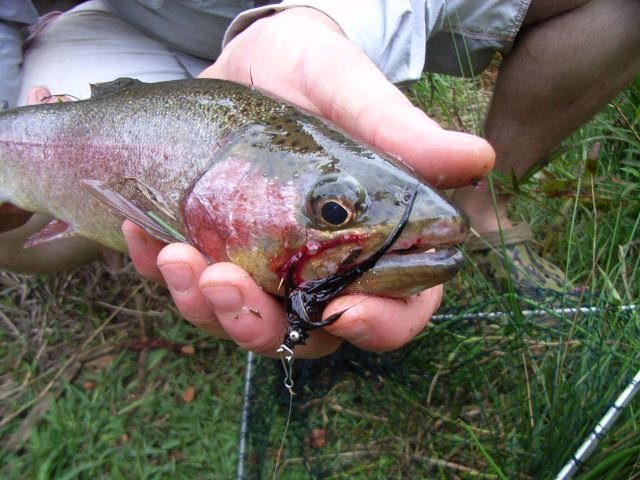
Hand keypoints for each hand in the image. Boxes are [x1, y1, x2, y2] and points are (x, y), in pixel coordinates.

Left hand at [125, 8, 494, 357]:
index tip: (342, 311)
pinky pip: (190, 286)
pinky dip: (162, 271)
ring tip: (174, 256)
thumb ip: (400, 130)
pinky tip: (143, 232)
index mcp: (375, 240)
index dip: (380, 326)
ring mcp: (268, 266)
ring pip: (243, 322)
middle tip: (223, 282)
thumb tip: (478, 159)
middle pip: (306, 333)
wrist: (249, 59)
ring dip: (204, 307)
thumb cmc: (310, 71)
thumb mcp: (347, 88)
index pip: (398, 308)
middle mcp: (323, 266)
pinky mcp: (219, 251)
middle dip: (259, 325)